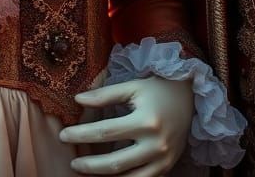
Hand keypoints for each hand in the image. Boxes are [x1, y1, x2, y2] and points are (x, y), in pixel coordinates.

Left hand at [60, 75, 193, 175]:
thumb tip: (77, 100)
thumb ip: (105, 95)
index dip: (81, 135)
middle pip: (114, 163)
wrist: (191, 98)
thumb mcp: (133, 86)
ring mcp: (162, 159)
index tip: (63, 135)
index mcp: (145, 120)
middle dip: (89, 165)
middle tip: (72, 162)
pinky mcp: (166, 168)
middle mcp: (155, 144)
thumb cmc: (158, 88)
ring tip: (86, 173)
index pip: (105, 131)